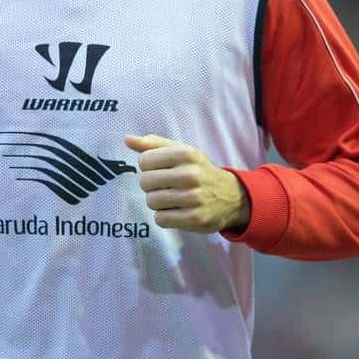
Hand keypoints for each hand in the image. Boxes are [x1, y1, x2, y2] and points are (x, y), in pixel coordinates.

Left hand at [125, 134, 249, 232]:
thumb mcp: (181, 151)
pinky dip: (164, 217)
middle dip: (151, 186)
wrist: (231, 196)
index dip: (148, 167)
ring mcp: (194, 198)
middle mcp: (191, 174)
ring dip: (157, 202)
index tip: (160, 170)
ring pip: (151, 202)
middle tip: (165, 186)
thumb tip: (127, 139)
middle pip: (145, 182)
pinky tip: (176, 211)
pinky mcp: (195, 219)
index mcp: (186, 153)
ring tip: (171, 198)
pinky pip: (161, 219)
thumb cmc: (198, 171)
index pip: (144, 161)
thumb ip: (153, 144)